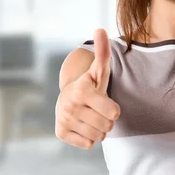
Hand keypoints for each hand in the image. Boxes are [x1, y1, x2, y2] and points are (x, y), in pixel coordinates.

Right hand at [55, 29, 120, 148]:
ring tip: (90, 116)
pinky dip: (88, 137)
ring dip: (98, 129)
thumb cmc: (90, 84)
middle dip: (106, 120)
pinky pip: (88, 144)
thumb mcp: (99, 70)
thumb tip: (101, 29)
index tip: (104, 100)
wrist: (68, 97)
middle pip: (107, 127)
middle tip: (97, 109)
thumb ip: (103, 52)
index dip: (113, 109)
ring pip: (98, 137)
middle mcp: (70, 106)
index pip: (114, 113)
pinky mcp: (61, 133)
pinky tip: (82, 125)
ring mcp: (64, 120)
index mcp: (82, 90)